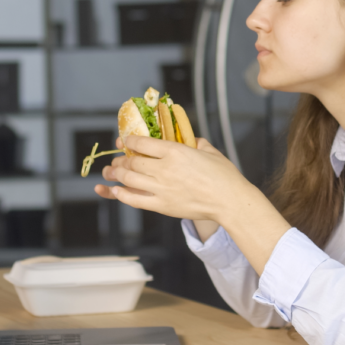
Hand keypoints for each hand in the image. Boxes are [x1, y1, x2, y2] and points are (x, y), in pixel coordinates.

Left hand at [95, 135, 244, 222]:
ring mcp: (162, 188)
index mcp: (175, 151)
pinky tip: (116, 190)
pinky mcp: (162, 205)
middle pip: (132, 161)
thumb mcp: (208, 150)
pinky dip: (121, 194)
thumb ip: (194, 142)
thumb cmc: (223, 175)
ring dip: (118, 173)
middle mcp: (165, 168)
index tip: (125, 140)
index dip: (129, 140)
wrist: (230, 201)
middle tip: (118, 159)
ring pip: (129, 178)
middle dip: (121, 159)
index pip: (142, 142)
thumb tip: (188, 139)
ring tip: (114, 171)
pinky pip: (134, 199)